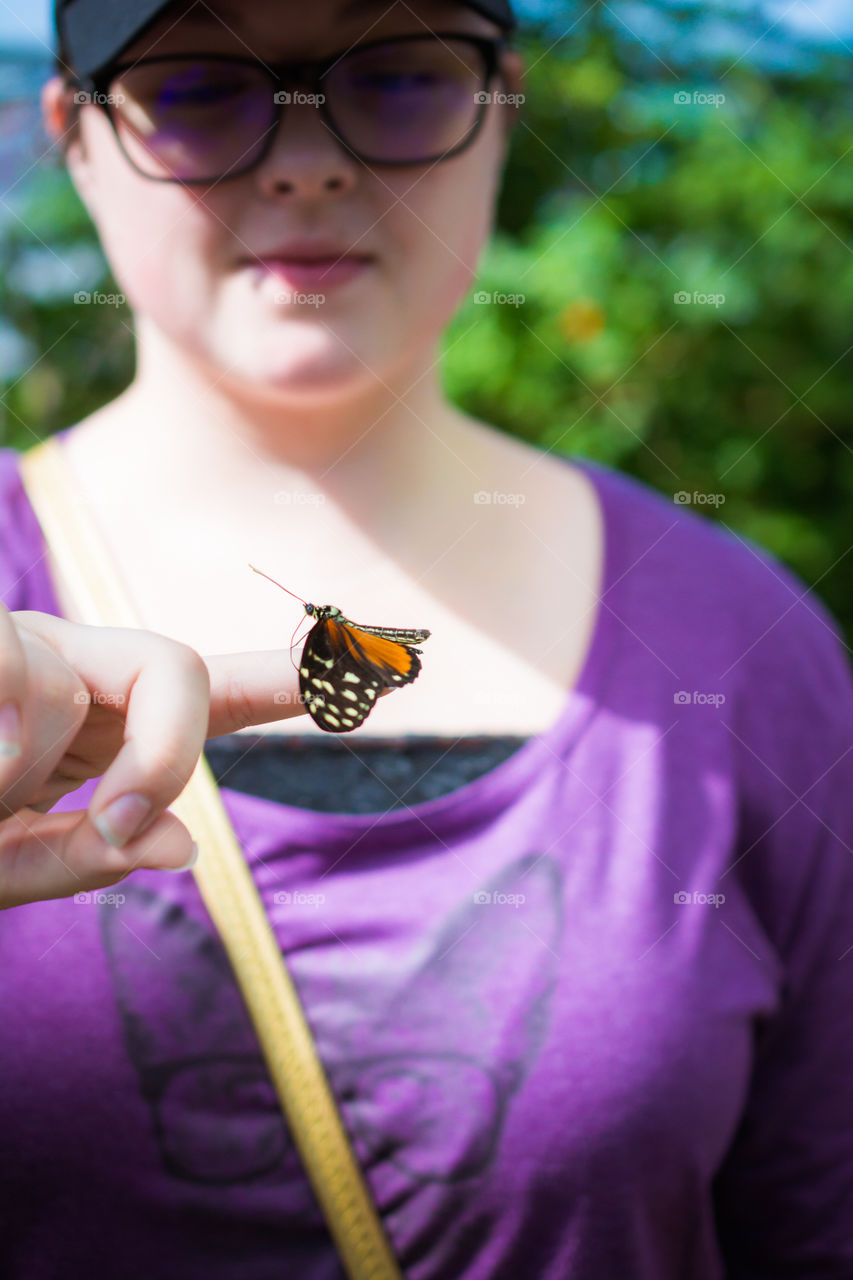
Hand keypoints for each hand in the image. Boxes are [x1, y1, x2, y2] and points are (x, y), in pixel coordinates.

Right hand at [0, 604, 313, 908]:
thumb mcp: (7, 866)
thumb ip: (82, 860)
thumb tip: (184, 849)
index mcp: (95, 718)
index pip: (207, 692)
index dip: (280, 678)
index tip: (369, 669)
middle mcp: (73, 665)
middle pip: (176, 669)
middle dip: (162, 755)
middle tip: (110, 824)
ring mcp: (29, 640)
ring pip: (65, 690)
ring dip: (13, 769)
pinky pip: (12, 671)